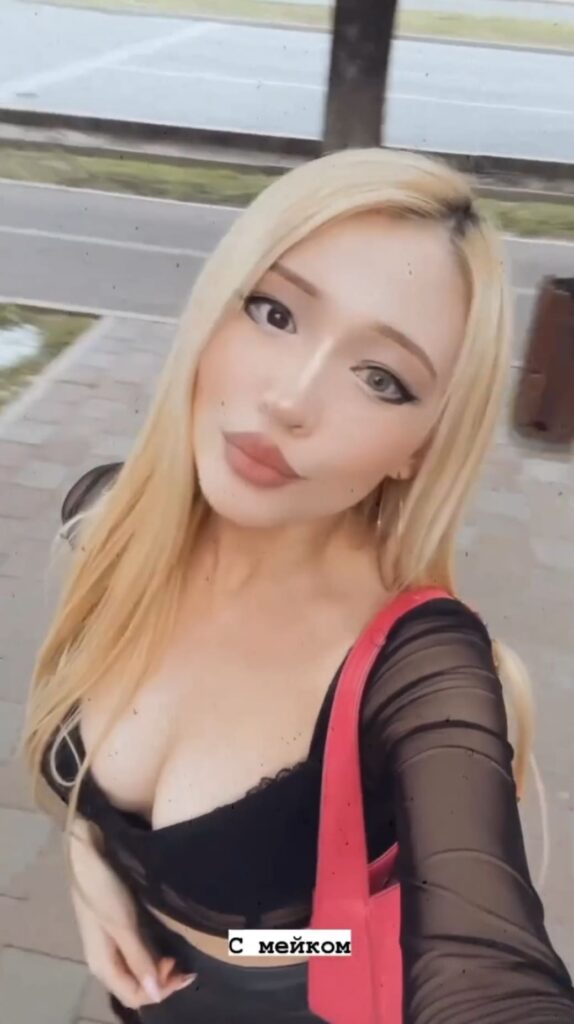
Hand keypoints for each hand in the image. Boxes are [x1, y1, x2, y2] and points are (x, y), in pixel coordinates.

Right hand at [69, 822, 195, 1008]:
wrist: (87, 847)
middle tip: (187, 965)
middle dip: (163, 981)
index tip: (183, 970)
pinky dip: (155, 952)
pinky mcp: (117, 924)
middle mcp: (106, 956)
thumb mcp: (121, 922)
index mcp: (102, 963)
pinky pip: (138, 951)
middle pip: (136, 984)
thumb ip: (138, 957)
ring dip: (160, 967)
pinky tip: (168, 942)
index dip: (161, 989)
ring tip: (182, 955)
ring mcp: (111, 940)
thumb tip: (156, 993)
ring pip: (139, 968)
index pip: (134, 995)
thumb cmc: (103, 884)